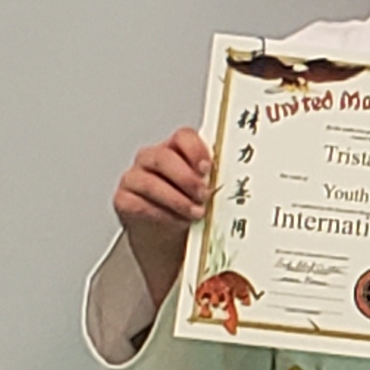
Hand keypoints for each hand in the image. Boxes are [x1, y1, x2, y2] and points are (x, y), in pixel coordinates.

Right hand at [115, 129, 213, 307]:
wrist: (170, 232)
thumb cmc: (192, 204)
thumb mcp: (209, 188)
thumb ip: (218, 177)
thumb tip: (245, 177)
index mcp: (176, 150)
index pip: (183, 136)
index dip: (195, 149)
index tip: (207, 167)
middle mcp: (152, 159)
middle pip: (162, 157)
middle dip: (185, 177)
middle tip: (203, 193)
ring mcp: (135, 178)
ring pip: (149, 181)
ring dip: (176, 199)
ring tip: (195, 212)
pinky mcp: (124, 200)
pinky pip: (138, 204)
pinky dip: (161, 214)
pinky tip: (176, 220)